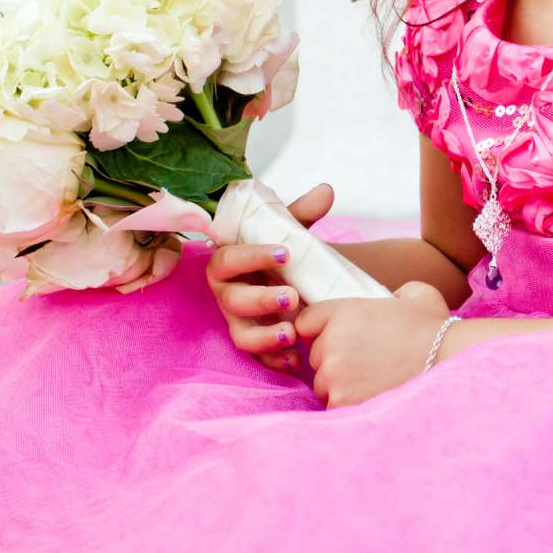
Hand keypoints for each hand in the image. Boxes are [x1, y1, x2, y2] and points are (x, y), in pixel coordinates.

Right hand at [207, 182, 334, 377]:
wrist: (287, 278)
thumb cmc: (280, 253)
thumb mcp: (289, 232)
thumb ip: (302, 214)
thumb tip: (326, 191)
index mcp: (228, 262)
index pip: (228, 259)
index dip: (253, 257)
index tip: (285, 253)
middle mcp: (227, 294)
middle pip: (234, 301)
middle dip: (262, 300)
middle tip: (293, 296)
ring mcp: (238, 322)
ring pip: (241, 335)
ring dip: (265, 337)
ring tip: (292, 333)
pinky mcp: (254, 343)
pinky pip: (258, 359)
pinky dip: (275, 361)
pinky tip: (296, 359)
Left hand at [294, 280, 449, 408]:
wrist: (449, 363)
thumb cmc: (435, 329)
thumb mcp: (416, 294)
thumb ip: (393, 293)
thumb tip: (391, 299)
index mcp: (343, 312)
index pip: (306, 322)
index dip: (320, 330)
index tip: (336, 338)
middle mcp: (332, 342)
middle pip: (316, 357)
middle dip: (334, 361)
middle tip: (365, 363)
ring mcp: (334, 375)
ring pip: (323, 385)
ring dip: (340, 386)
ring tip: (372, 383)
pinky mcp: (342, 403)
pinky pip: (333, 407)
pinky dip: (349, 406)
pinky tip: (371, 400)